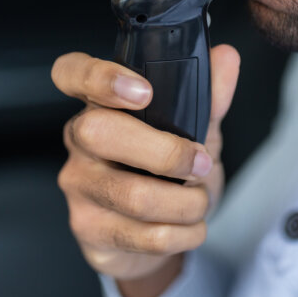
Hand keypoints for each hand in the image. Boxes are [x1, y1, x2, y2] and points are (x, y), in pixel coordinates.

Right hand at [51, 45, 239, 296]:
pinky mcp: (89, 230)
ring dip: (187, 203)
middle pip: (99, 132)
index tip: (143, 90)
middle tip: (200, 163)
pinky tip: (190, 227)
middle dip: (165, 152)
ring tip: (199, 200)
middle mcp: (79, 141)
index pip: (71, 74)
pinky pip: (144, 235)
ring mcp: (79, 186)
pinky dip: (184, 233)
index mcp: (100, 105)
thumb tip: (226, 57)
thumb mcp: (194, 131)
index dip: (100, 77)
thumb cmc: (167, 175)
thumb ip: (209, 96)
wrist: (155, 239)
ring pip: (133, 195)